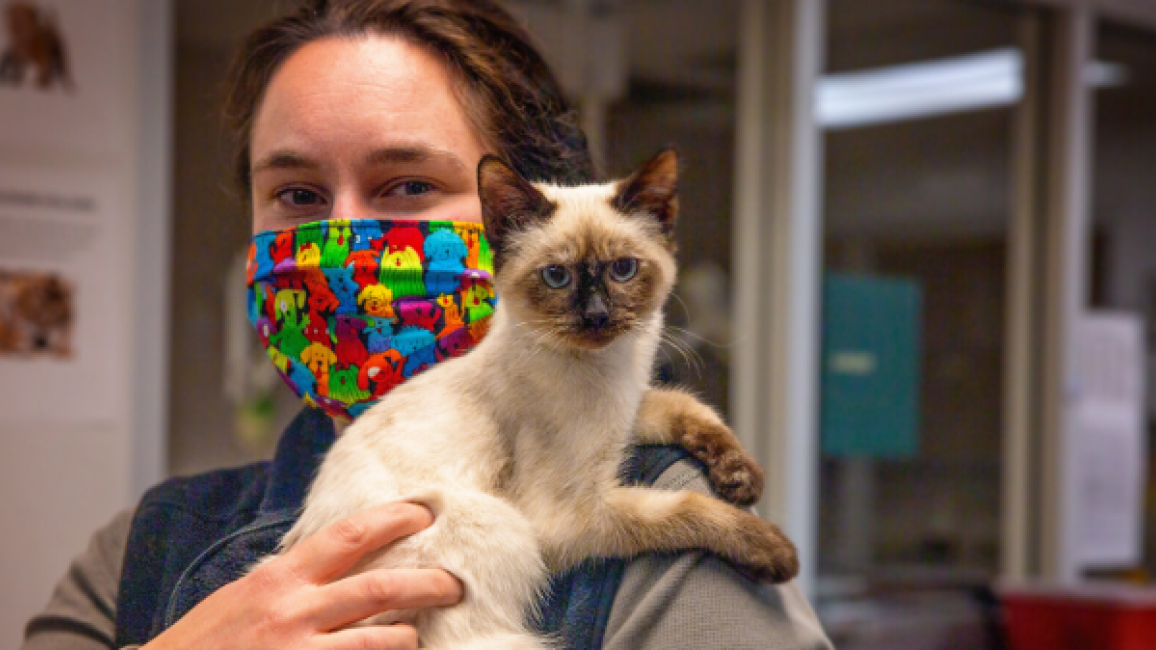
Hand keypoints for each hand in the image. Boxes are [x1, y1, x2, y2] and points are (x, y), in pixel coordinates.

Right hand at [144, 502, 461, 649]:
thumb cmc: (202, 645)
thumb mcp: (241, 598)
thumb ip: (289, 580)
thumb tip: (338, 558)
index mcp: (278, 579)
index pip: (348, 535)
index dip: (393, 519)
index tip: (424, 513)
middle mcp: (292, 611)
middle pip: (379, 586)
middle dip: (426, 581)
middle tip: (454, 582)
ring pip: (380, 639)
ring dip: (408, 636)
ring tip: (419, 634)